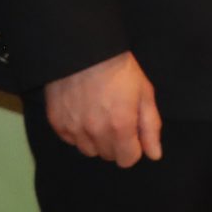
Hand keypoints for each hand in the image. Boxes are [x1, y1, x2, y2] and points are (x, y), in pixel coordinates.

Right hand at [43, 51, 161, 166]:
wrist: (85, 51)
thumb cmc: (121, 70)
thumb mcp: (145, 94)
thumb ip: (150, 127)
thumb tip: (154, 155)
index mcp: (120, 127)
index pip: (127, 160)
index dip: (134, 148)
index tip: (133, 133)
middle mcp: (95, 133)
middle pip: (108, 155)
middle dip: (117, 143)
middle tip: (118, 119)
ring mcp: (73, 129)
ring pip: (88, 150)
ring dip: (96, 140)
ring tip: (100, 116)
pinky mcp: (56, 123)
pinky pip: (70, 140)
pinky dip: (78, 132)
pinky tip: (84, 113)